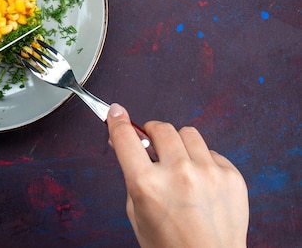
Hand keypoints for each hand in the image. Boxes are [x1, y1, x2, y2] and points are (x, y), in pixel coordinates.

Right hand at [107, 103, 248, 247]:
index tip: (115, 111)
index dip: (117, 120)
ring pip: (188, 133)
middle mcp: (178, 174)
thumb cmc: (171, 246)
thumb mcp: (137, 212)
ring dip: (179, 145)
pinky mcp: (231, 176)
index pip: (126, 137)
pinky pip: (211, 152)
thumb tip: (128, 143)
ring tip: (180, 166)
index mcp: (147, 185)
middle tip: (152, 146)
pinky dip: (202, 162)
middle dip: (152, 134)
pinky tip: (201, 183)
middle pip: (160, 128)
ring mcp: (208, 173)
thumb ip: (133, 174)